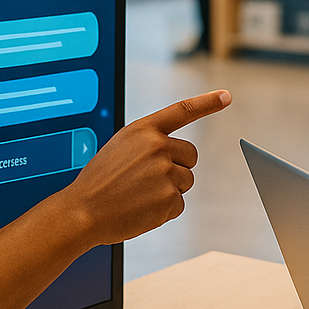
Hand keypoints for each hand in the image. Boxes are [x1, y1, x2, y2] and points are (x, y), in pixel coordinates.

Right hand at [67, 90, 230, 245]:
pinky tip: (141, 209)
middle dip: (177, 168)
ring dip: (168, 191)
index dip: (207, 102)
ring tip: (139, 195)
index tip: (226, 96)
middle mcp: (158, 147)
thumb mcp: (120, 148)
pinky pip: (178, 204)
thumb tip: (176, 154)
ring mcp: (165, 172)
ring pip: (185, 181)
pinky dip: (163, 211)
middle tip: (149, 180)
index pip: (182, 111)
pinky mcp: (169, 198)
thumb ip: (148, 144)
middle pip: (190, 156)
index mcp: (143, 130)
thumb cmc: (99, 181)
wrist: (82, 211)